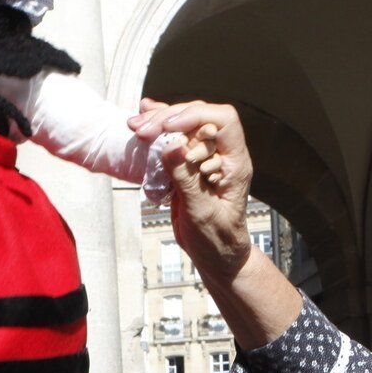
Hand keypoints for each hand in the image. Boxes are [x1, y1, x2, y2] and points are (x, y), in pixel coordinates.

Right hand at [132, 100, 252, 284]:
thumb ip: (187, 179)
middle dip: (169, 119)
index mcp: (235, 163)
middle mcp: (222, 154)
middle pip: (199, 117)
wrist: (216, 256)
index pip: (223, 120)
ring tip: (135, 125)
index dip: (195, 117)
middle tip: (142, 131)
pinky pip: (175, 138)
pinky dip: (159, 128)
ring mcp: (205, 156)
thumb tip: (172, 147)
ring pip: (185, 124)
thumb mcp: (201, 213)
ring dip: (159, 121)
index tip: (168, 128)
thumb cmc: (218, 240)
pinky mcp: (189, 163)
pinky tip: (144, 117)